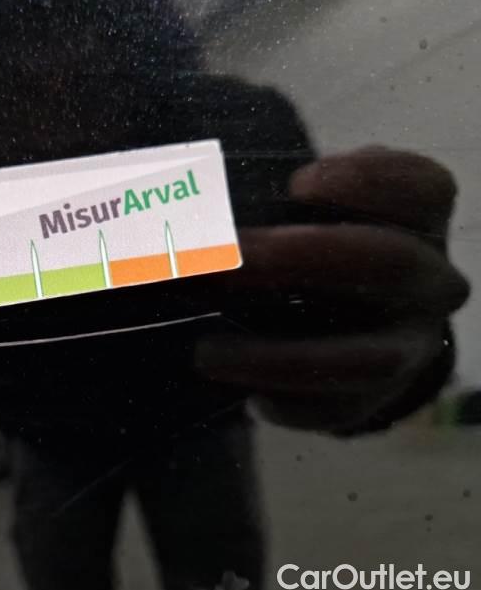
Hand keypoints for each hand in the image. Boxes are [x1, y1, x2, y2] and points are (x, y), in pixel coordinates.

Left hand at [195, 147, 469, 430]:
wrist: (354, 321)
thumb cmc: (316, 245)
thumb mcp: (307, 207)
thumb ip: (264, 187)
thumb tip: (161, 179)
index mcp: (418, 218)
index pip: (421, 189)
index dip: (367, 182)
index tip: (299, 183)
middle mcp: (428, 281)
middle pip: (387, 264)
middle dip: (299, 258)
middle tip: (226, 258)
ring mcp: (410, 345)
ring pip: (364, 357)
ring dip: (278, 355)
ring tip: (206, 352)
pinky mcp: (377, 396)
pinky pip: (339, 410)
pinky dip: (289, 404)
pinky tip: (245, 397)